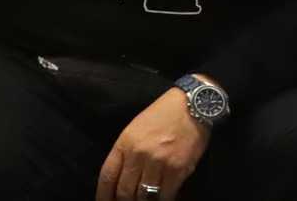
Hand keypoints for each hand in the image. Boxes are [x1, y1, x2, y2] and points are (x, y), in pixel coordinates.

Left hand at [96, 87, 210, 200]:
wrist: (193, 104)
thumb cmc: (163, 114)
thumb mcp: (136, 128)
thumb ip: (126, 152)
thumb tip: (120, 179)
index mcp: (126, 142)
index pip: (107, 176)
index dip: (104, 195)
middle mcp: (139, 154)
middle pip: (124, 191)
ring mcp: (159, 162)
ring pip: (144, 196)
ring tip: (145, 200)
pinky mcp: (178, 169)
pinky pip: (165, 195)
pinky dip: (163, 199)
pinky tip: (162, 198)